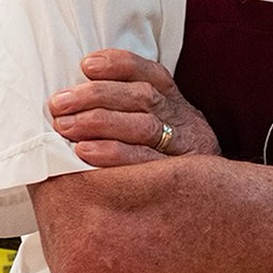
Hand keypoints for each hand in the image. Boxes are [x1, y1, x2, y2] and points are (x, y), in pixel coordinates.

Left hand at [49, 50, 220, 166]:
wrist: (213, 207)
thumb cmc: (165, 168)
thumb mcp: (159, 133)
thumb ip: (127, 114)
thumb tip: (75, 101)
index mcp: (178, 106)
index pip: (153, 75)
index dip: (120, 65)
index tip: (87, 65)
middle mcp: (187, 123)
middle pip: (143, 98)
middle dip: (97, 96)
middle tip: (59, 105)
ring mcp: (186, 152)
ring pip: (144, 126)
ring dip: (99, 122)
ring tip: (65, 127)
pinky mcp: (179, 180)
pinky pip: (145, 163)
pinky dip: (114, 154)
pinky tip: (86, 153)